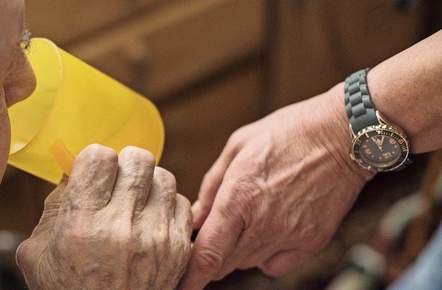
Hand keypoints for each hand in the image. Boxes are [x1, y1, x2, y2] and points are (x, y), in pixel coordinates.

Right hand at [16, 144, 192, 289]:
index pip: (100, 157)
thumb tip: (72, 173)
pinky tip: (150, 221)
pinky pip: (181, 203)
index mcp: (82, 226)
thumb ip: (52, 208)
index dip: (93, 160)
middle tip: (114, 184)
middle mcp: (123, 229)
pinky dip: (165, 206)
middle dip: (122, 166)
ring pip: (163, 176)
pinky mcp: (179, 250)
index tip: (90, 173)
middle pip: (138, 159)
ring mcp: (157, 239)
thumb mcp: (37, 255)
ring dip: (147, 183)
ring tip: (133, 202)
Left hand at [178, 84, 374, 288]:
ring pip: (247, 263)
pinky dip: (264, 256)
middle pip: (223, 263)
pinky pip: (274, 265)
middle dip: (209, 255)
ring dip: (236, 251)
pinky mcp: (311, 242)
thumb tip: (195, 219)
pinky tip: (268, 230)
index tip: (178, 283)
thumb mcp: (238, 147)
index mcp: (238, 199)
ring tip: (246, 217)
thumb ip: (212, 187)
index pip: (207, 254)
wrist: (344, 136)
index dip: (189, 276)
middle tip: (210, 233)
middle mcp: (262, 224)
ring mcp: (289, 237)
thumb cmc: (288, 133)